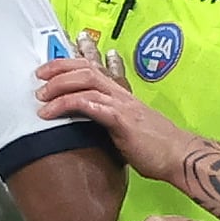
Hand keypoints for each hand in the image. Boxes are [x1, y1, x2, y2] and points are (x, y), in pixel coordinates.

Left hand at [37, 54, 204, 184]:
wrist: (180, 157)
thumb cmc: (157, 149)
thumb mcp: (129, 131)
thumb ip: (111, 124)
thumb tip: (90, 129)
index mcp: (123, 95)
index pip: (94, 68)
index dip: (70, 63)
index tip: (50, 67)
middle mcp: (121, 94)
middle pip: (86, 68)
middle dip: (59, 68)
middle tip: (39, 75)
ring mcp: (122, 105)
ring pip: (86, 81)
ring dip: (59, 86)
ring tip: (40, 96)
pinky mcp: (121, 120)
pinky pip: (90, 105)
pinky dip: (66, 105)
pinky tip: (50, 112)